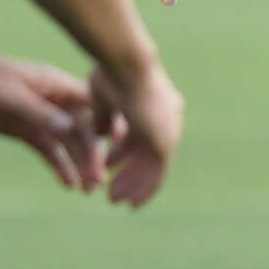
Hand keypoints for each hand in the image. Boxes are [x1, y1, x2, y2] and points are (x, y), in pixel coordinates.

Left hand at [0, 47, 104, 190]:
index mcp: (54, 85)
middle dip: (93, 154)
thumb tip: (70, 128)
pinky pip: (47, 149)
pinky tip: (68, 184)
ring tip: (88, 189)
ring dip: (78, 163)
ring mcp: (39, 115)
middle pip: (83, 129)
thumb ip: (38, 113)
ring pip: (67, 142)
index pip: (91, 107)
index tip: (119, 150)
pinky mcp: (23, 128)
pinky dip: (59, 165)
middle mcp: (52, 101)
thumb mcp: (7, 96)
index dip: (108, 126)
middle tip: (99, 181)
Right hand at [88, 54, 183, 208]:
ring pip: (152, 168)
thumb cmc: (111, 71)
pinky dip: (143, 190)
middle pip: (147, 154)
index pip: (140, 135)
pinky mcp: (165, 143)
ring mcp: (168, 131)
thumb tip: (100, 134)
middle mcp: (168, 118)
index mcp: (156, 104)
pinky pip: (157, 175)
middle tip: (112, 189)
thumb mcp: (103, 97)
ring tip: (113, 200)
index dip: (122, 151)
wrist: (126, 65)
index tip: (107, 163)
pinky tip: (129, 203)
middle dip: (128, 172)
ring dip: (133, 185)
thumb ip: (104, 116)